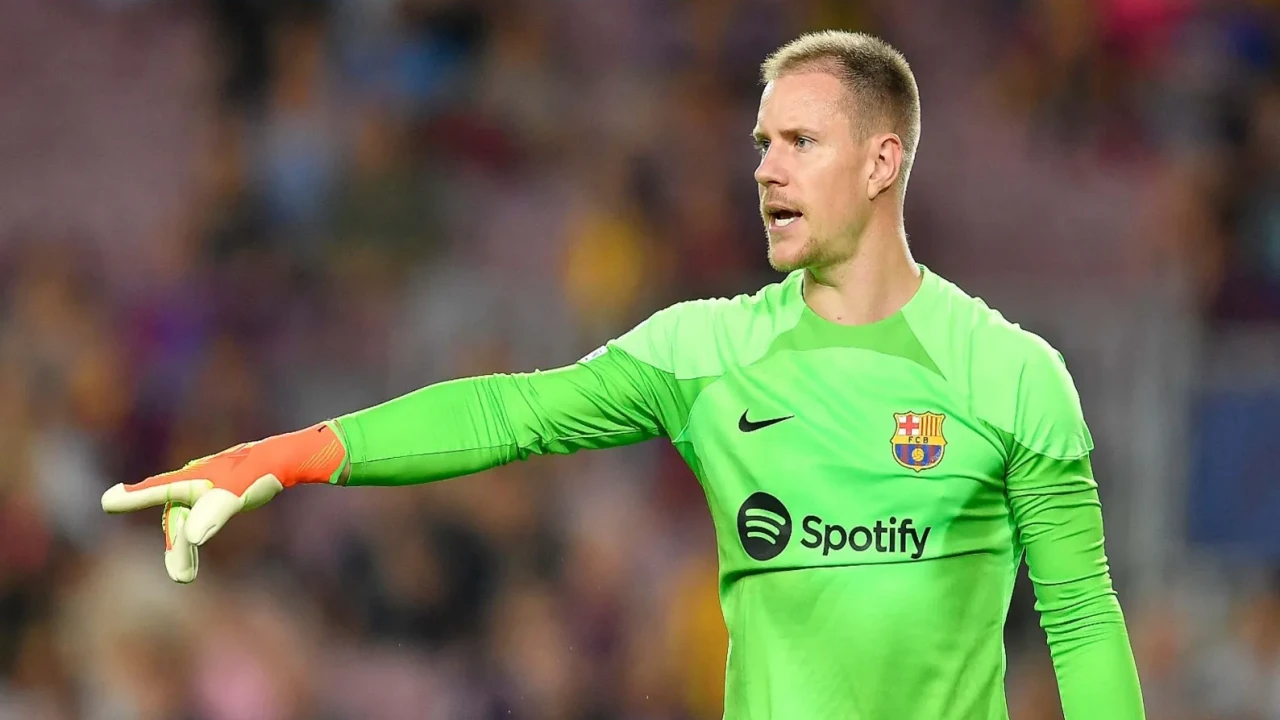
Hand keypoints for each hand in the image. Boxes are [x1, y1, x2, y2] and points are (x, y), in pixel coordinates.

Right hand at [101, 422, 346, 582]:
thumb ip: (211, 515)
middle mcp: (192, 481)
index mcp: (191, 479)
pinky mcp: (219, 492)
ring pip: (186, 520)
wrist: (284, 460)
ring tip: (186, 576)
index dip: (133, 497)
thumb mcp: (234, 497)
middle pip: (174, 518)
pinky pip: (197, 516)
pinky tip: (193, 546)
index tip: (107, 500)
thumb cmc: (257, 475)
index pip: (155, 490)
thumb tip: (192, 538)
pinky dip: (193, 534)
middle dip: (175, 547)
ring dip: (183, 547)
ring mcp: (205, 487)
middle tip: (183, 577)